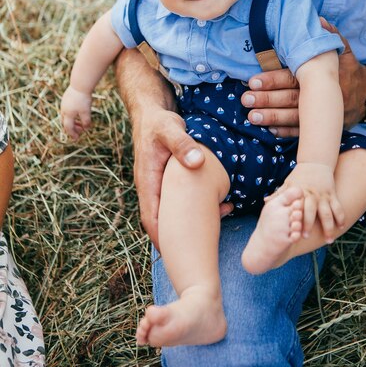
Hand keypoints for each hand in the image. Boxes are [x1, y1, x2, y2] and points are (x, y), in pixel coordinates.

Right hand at [61, 86, 91, 139]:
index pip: (68, 128)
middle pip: (66, 122)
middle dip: (73, 128)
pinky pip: (68, 109)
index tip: (76, 139)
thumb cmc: (83, 99)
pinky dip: (73, 114)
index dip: (72, 134)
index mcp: (68, 114)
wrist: (80, 84)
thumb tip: (86, 129)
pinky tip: (79, 112)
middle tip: (81, 130)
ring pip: (66, 116)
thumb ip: (86, 122)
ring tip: (82, 122)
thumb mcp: (86, 112)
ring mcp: (64, 103)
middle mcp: (64, 110)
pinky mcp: (66, 98)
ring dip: (73, 121)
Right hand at [132, 107, 232, 249]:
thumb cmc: (160, 123)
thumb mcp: (170, 129)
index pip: (150, 217)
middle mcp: (151, 187)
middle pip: (160, 221)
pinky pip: (179, 201)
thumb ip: (182, 144)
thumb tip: (196, 163)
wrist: (152, 114)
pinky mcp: (169, 181)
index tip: (176, 252)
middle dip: (177, 237)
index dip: (161, 237)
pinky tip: (217, 205)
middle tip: (199, 250)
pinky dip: (194, 208)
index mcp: (147, 180)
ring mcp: (159, 185)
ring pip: (171, 212)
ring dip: (189, 222)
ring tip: (216, 226)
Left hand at [242, 20, 365, 134]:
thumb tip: (318, 21)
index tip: (253, 81)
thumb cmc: (350, 70)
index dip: (273, 80)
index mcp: (321, 76)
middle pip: (291, 98)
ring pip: (295, 118)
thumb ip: (330, 36)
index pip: (293, 77)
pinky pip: (304, 132)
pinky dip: (287, 132)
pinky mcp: (324, 127)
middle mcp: (321, 96)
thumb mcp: (343, 50)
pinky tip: (270, 130)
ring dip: (272, 118)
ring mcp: (323, 114)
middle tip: (246, 99)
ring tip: (251, 117)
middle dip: (267, 100)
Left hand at [283, 163, 344, 242]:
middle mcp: (313, 195)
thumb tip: (265, 201)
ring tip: (329, 241)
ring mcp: (324, 195)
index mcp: (300, 193)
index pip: (298, 209)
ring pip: (328, 213)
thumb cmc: (299, 175)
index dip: (296, 221)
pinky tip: (341, 228)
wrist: (316, 162)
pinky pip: (338, 208)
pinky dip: (340, 218)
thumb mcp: (287, 183)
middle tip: (307, 238)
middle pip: (313, 213)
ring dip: (329, 227)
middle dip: (310, 226)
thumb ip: (278, 193)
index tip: (294, 232)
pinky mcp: (333, 194)